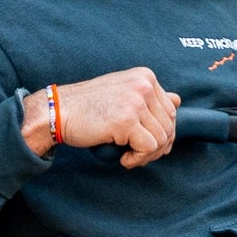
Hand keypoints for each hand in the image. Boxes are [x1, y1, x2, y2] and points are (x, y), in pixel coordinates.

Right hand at [23, 67, 180, 168]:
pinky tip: (123, 159)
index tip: (146, 144)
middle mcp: (144, 85)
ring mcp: (136, 101)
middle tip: (138, 155)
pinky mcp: (127, 120)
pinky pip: (148, 148)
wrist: (59, 110)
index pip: (171, 110)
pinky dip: (138, 159)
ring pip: (161, 139)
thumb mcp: (123, 93)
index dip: (163, 133)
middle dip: (157, 147)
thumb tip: (177, 100)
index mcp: (145, 76)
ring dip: (147, 155)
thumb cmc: (88, 106)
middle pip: (169, 126)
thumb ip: (149, 97)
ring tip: (129, 157)